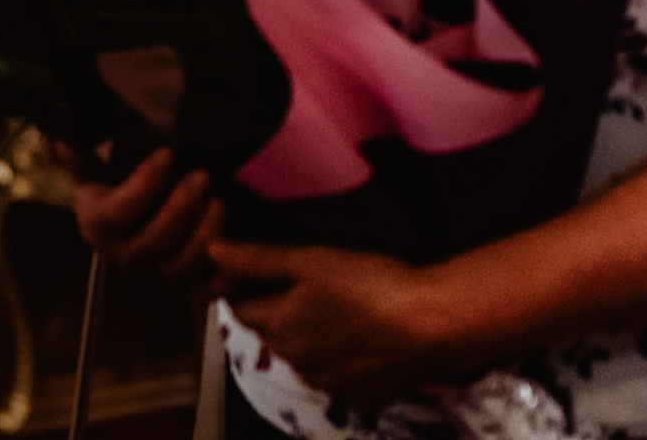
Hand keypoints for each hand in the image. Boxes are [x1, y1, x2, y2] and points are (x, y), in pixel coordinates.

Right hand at [60, 145, 222, 279]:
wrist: (131, 225)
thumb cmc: (114, 188)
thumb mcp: (91, 168)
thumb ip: (77, 154)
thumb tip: (58, 138)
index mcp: (98, 226)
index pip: (117, 213)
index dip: (144, 186)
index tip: (167, 153)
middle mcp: (124, 256)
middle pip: (152, 243)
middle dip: (180, 209)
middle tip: (203, 176)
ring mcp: (156, 275)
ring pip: (180, 267)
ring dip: (203, 237)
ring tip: (220, 203)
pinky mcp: (185, 285)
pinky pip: (205, 290)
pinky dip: (222, 278)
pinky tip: (235, 250)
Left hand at [214, 240, 458, 404]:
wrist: (435, 324)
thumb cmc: (371, 285)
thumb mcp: (310, 261)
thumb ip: (257, 259)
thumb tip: (211, 249)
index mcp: (280, 327)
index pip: (240, 308)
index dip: (242, 286)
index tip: (255, 270)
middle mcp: (298, 362)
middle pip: (270, 333)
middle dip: (274, 311)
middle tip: (302, 285)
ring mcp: (330, 384)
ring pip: (303, 356)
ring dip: (307, 337)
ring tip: (335, 309)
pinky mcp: (362, 398)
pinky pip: (336, 377)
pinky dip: (339, 359)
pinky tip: (359, 337)